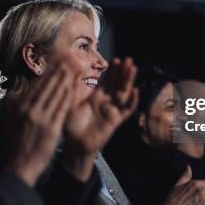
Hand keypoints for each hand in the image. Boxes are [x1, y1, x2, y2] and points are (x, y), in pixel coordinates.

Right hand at [0, 62, 73, 186]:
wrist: (21, 165)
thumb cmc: (17, 143)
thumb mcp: (12, 121)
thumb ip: (17, 106)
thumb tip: (21, 93)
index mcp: (20, 106)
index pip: (36, 85)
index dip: (48, 72)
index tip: (56, 61)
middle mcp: (30, 109)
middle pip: (47, 86)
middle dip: (59, 71)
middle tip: (68, 58)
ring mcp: (41, 118)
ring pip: (56, 94)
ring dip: (65, 79)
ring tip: (73, 67)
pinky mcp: (52, 128)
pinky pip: (62, 108)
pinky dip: (67, 96)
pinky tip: (73, 87)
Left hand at [62, 58, 137, 179]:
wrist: (74, 145)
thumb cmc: (70, 125)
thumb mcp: (70, 103)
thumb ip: (73, 88)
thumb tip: (71, 71)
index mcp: (95, 97)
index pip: (107, 81)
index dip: (112, 71)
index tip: (116, 59)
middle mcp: (106, 102)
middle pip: (117, 84)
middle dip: (123, 72)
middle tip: (129, 59)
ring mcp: (112, 111)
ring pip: (123, 93)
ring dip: (129, 81)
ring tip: (133, 68)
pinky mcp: (115, 121)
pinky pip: (126, 110)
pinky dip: (132, 101)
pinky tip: (135, 91)